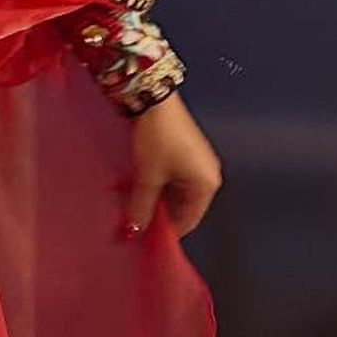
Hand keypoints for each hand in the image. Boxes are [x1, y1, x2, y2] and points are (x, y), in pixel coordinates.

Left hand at [123, 93, 220, 240]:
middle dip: (156, 213)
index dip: (164, 231)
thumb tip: (132, 231)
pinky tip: (136, 185)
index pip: (187, 221)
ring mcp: (197, 163)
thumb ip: (141, 207)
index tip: (141, 237)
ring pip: (174, 193)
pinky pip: (172, 178)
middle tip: (130, 219)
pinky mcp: (186, 153)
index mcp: (206, 185)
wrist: (155, 100)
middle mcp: (207, 176)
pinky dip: (155, 184)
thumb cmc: (158, 139)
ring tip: (129, 202)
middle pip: (181, 207)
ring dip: (153, 198)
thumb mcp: (148, 177)